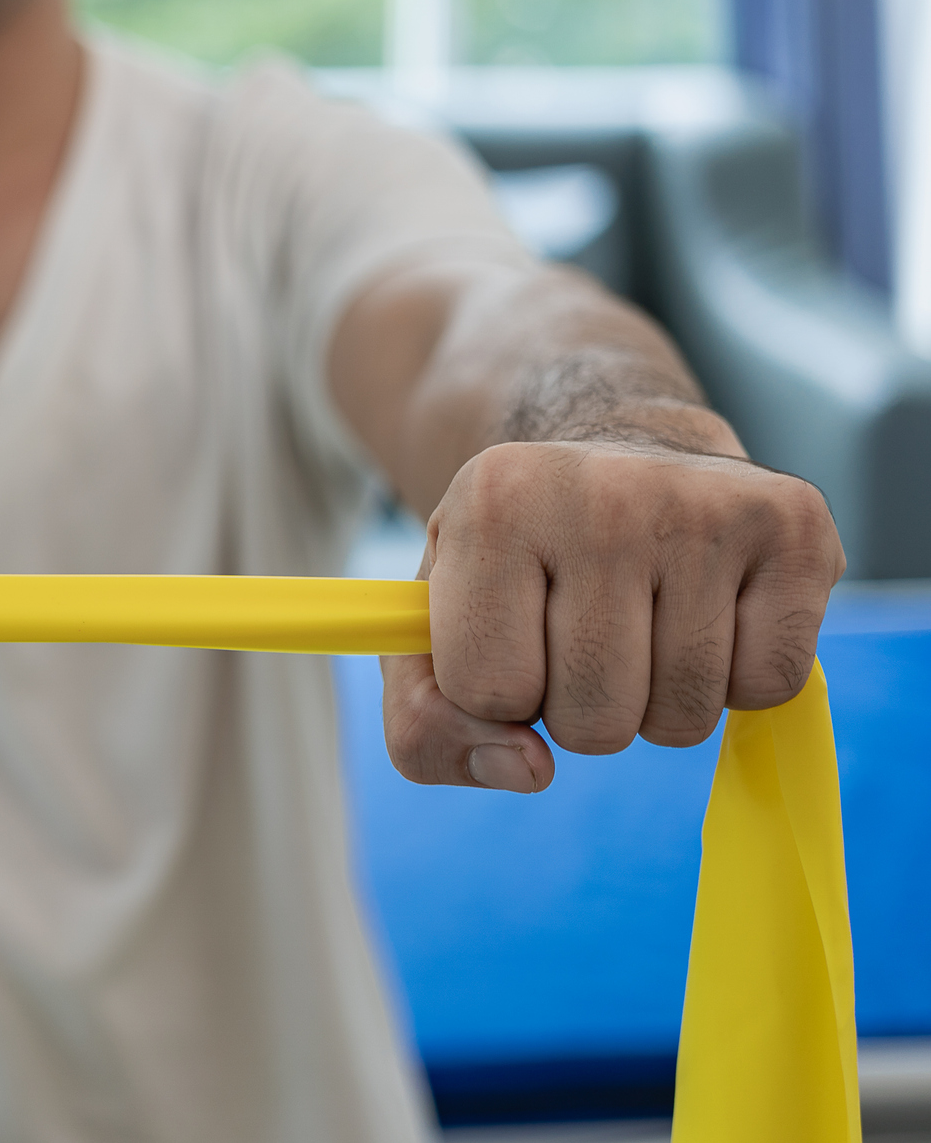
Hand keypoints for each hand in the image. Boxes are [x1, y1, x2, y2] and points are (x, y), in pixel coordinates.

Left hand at [382, 439, 844, 791]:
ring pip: (682, 717)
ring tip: (645, 619)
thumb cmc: (520, 560)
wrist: (624, 451)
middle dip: (582, 709)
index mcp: (491, 505)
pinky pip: (769, 687)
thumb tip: (528, 770)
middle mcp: (600, 492)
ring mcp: (704, 503)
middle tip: (585, 630)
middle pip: (592, 721)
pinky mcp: (793, 524)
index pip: (486, 695)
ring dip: (659, 703)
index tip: (510, 633)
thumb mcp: (433, 627)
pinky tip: (710, 612)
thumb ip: (427, 724)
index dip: (497, 693)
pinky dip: (739, 682)